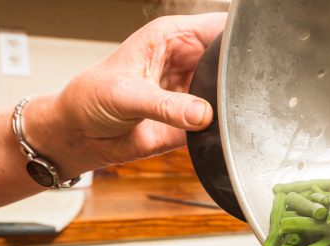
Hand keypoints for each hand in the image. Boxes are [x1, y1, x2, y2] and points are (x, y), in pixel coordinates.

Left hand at [28, 13, 225, 175]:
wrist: (80, 135)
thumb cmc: (91, 99)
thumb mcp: (125, 95)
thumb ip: (166, 106)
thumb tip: (202, 114)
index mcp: (171, 36)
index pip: (218, 25)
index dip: (238, 34)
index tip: (249, 53)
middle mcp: (186, 61)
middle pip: (231, 60)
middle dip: (239, 74)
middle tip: (237, 93)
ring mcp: (192, 92)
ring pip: (229, 93)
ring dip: (231, 105)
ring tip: (220, 115)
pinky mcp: (193, 122)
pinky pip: (218, 125)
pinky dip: (223, 130)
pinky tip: (216, 132)